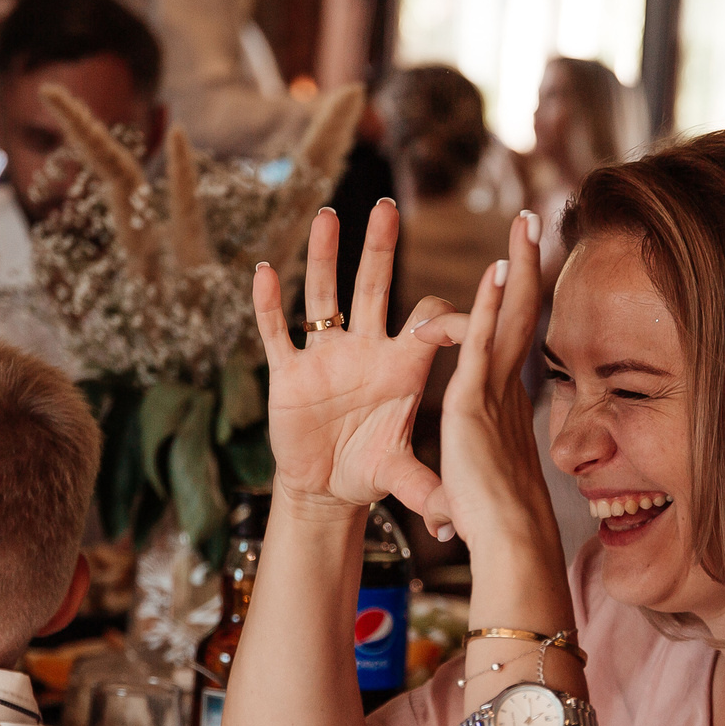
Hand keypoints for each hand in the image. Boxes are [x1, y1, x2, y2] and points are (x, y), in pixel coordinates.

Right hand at [251, 201, 446, 515]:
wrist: (324, 489)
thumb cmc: (368, 470)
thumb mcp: (399, 475)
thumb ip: (425, 486)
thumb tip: (455, 517)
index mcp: (403, 367)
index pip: (430, 327)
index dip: (447, 321)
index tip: (461, 322)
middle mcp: (366, 349)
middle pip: (375, 289)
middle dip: (380, 250)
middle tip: (387, 208)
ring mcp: (325, 356)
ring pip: (324, 297)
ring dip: (323, 258)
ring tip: (327, 215)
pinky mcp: (288, 372)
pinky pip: (276, 332)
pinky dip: (268, 305)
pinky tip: (263, 270)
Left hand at [414, 210, 557, 560]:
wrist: (509, 541)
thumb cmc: (495, 523)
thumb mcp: (477, 485)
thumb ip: (463, 481)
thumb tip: (449, 509)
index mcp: (506, 402)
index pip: (513, 337)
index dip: (518, 300)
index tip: (517, 270)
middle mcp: (508, 387)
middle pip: (523, 311)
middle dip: (527, 265)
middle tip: (531, 225)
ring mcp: (495, 390)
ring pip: (512, 314)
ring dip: (519, 266)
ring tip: (524, 226)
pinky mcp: (475, 400)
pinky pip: (482, 340)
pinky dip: (492, 303)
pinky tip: (498, 269)